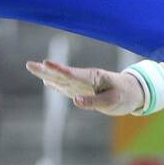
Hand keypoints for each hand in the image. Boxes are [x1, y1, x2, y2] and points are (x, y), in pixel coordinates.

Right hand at [26, 58, 143, 115]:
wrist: (134, 92)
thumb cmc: (125, 95)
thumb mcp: (112, 101)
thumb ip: (93, 101)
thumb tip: (75, 101)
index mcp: (93, 78)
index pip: (72, 74)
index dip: (58, 70)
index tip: (45, 63)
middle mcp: (86, 79)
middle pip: (62, 74)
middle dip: (46, 70)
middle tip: (29, 64)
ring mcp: (84, 84)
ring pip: (62, 80)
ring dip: (47, 75)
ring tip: (33, 68)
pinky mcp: (84, 90)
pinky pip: (67, 87)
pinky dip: (56, 85)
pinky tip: (47, 83)